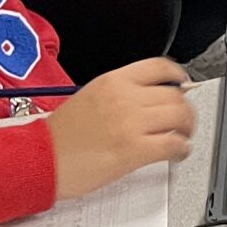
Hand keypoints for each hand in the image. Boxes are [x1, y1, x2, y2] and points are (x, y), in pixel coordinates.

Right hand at [46, 59, 194, 199]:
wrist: (39, 159)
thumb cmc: (58, 136)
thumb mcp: (88, 97)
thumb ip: (119, 94)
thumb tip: (145, 98)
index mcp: (113, 81)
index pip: (159, 67)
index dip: (178, 76)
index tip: (183, 83)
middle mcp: (125, 97)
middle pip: (174, 94)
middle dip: (185, 108)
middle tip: (185, 118)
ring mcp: (131, 123)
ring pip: (179, 117)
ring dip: (187, 128)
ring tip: (183, 136)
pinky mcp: (134, 150)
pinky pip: (173, 144)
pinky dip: (182, 149)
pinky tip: (178, 152)